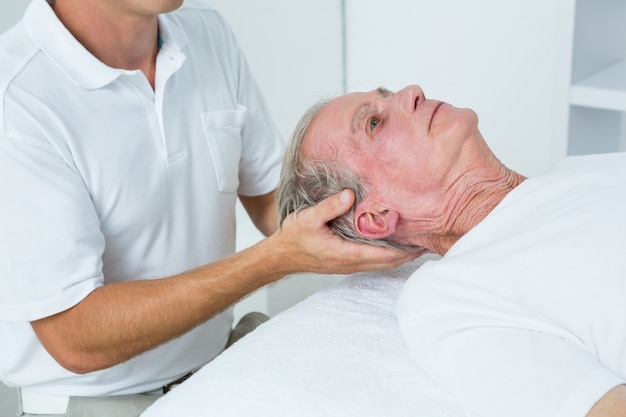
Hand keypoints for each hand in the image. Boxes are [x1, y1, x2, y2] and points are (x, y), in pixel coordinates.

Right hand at [272, 189, 420, 274]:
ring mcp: (347, 265)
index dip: (405, 250)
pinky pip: (371, 262)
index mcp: (345, 254)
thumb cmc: (293, 238)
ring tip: (415, 243)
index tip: (422, 242)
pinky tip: (390, 245)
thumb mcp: (309, 218)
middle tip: (427, 242)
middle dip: (408, 255)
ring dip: (399, 256)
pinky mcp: (344, 263)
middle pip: (387, 263)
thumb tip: (350, 194)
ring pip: (380, 264)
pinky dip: (386, 256)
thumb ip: (330, 206)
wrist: (280, 256)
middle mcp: (350, 263)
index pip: (383, 255)